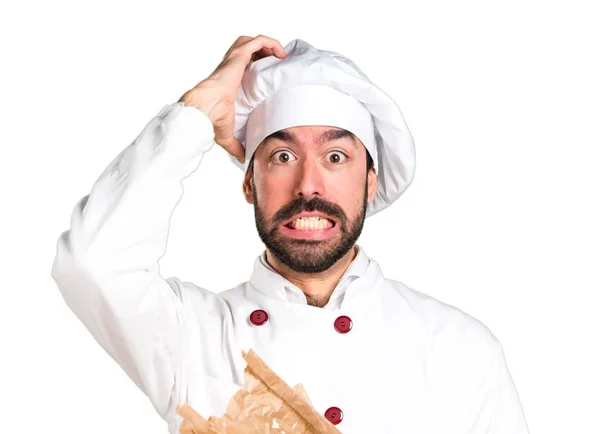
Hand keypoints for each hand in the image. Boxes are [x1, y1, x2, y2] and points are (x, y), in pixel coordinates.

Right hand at [178, 35, 286, 163]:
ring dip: (267, 44)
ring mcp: (234, 60)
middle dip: (263, 52)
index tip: (271, 75)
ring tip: (280, 55)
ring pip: (251, 41)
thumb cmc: (212, 118)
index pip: (242, 68)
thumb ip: (236, 145)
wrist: (204, 109)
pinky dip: (270, 42)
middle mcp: (231, 68)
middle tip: (277, 63)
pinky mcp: (238, 56)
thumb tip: (243, 160)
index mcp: (229, 82)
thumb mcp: (227, 134)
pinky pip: (257, 41)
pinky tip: (280, 53)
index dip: (257, 67)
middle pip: (247, 50)